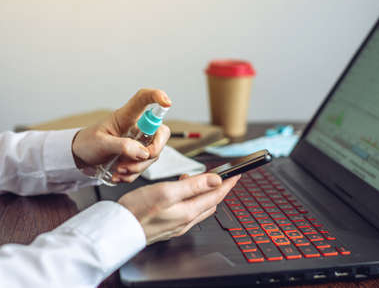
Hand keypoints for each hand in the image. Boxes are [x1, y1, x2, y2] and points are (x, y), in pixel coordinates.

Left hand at [72, 89, 171, 182]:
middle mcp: (138, 127)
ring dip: (138, 166)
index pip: (144, 99)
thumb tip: (143, 152)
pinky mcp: (138, 156)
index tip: (167, 102)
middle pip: (161, 132)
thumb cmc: (88, 143)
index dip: (157, 96)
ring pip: (153, 154)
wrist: (81, 157)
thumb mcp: (101, 143)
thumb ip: (121, 146)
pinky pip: (145, 166)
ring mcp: (140, 142)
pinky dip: (133, 174)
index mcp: (127, 116)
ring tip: (118, 169)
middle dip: (155, 149)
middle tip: (140, 158)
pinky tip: (119, 174)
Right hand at [118, 173, 240, 244]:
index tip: (237, 174)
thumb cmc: (137, 210)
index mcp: (189, 212)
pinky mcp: (169, 226)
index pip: (216, 195)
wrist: (117, 229)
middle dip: (215, 187)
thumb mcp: (167, 192)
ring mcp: (178, 225)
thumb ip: (194, 186)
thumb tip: (216, 180)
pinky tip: (179, 193)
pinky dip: (189, 200)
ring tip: (190, 179)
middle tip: (212, 173)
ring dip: (200, 192)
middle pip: (210, 201)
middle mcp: (186, 221)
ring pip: (199, 207)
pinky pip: (187, 212)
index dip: (228, 183)